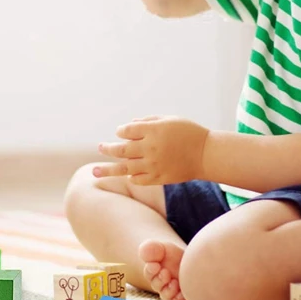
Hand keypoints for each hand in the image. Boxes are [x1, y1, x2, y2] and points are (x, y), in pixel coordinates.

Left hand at [93, 116, 208, 184]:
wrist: (206, 154)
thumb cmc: (188, 132)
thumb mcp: (169, 120)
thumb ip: (148, 121)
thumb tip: (129, 126)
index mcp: (153, 130)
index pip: (127, 130)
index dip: (121, 131)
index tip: (122, 132)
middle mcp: (151, 147)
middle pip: (121, 149)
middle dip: (108, 148)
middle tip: (100, 148)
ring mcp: (154, 164)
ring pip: (125, 167)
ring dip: (108, 169)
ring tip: (94, 172)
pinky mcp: (159, 177)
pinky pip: (138, 179)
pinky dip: (131, 176)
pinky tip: (127, 174)